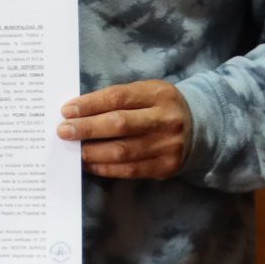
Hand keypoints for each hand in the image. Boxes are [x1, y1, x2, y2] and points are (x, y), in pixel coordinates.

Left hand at [58, 81, 193, 178]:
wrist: (201, 128)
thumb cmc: (160, 107)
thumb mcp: (146, 93)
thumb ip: (116, 100)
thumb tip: (76, 113)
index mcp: (158, 94)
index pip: (118, 97)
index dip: (90, 104)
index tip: (66, 111)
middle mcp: (165, 119)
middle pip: (120, 124)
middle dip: (87, 128)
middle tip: (63, 131)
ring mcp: (168, 145)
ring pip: (123, 151)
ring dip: (92, 152)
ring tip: (73, 150)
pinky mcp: (166, 167)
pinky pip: (130, 170)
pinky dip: (106, 168)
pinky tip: (89, 164)